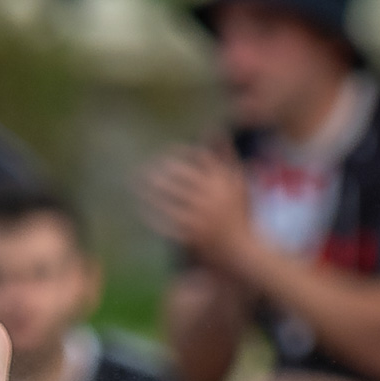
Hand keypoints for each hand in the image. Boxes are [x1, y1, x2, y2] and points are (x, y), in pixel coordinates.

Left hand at [141, 144, 253, 271]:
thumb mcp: (237, 182)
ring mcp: (201, 216)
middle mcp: (212, 196)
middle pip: (180, 174)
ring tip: (135, 183)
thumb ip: (226, 155)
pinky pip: (167, 221)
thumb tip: (213, 129)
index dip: (179, 152)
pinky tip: (142, 207)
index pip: (198, 156)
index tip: (165, 153)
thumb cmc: (240, 214)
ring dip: (150, 189)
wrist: (244, 251)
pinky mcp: (192, 235)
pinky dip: (153, 213)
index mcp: (223, 181)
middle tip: (142, 167)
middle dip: (159, 168)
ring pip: (169, 197)